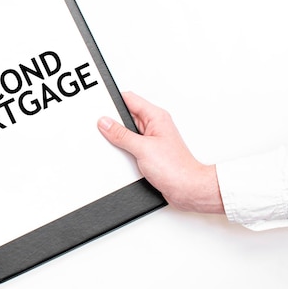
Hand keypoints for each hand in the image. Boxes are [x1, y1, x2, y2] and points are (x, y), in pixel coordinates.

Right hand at [97, 92, 223, 213]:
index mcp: (156, 117)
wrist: (187, 190)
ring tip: (115, 146)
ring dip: (119, 139)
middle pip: (126, 116)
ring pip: (127, 132)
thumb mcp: (142, 148)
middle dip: (113, 122)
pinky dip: (123, 150)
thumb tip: (105, 123)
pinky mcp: (149, 153)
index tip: (99, 108)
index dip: (113, 101)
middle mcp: (154, 126)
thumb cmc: (176, 168)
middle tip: (103, 129)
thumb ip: (121, 135)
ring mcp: (151, 139)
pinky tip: (121, 156)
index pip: (130, 99)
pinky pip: (130, 146)